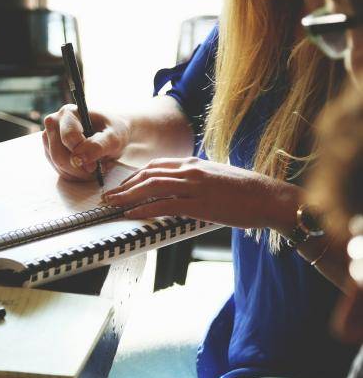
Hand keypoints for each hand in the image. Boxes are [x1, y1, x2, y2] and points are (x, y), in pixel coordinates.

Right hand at [42, 104, 129, 180]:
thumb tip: (78, 159)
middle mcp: (54, 123)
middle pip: (58, 154)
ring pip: (58, 164)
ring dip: (78, 173)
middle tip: (96, 170)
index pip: (68, 137)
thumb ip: (98, 146)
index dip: (81, 154)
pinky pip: (59, 170)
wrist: (111, 135)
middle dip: (79, 168)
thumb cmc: (113, 132)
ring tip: (94, 167)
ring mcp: (49, 138)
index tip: (95, 166)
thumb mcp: (114, 138)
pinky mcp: (50, 152)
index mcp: (69, 113)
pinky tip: (86, 169)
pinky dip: (74, 175)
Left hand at [104, 157, 299, 229]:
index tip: (123, 186)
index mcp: (193, 163)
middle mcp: (190, 170)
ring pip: (152, 187)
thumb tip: (180, 189)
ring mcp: (194, 186)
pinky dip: (145, 209)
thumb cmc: (246, 191)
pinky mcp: (200, 203)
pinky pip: (165, 205)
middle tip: (109, 196)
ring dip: (127, 196)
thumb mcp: (216, 177)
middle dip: (125, 186)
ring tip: (112, 204)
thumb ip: (195, 180)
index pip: (155, 166)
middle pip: (148, 174)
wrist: (270, 197)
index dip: (135, 176)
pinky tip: (132, 214)